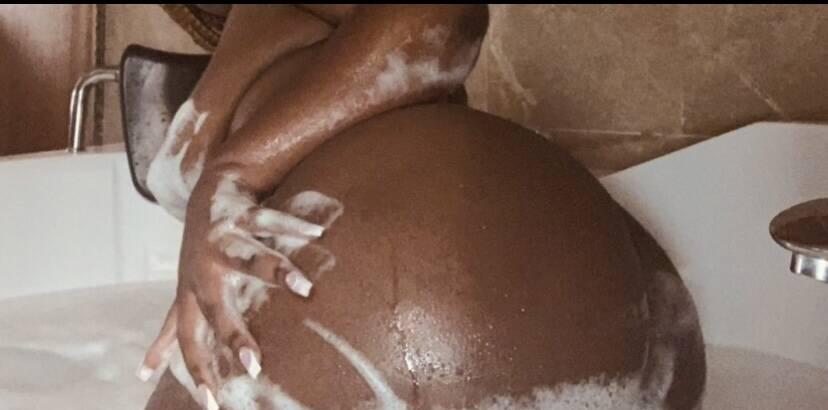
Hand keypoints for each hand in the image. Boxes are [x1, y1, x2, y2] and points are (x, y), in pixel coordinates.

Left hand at [138, 169, 342, 407]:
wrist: (208, 195)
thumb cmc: (200, 256)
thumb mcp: (183, 294)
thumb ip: (171, 330)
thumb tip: (144, 374)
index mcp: (190, 292)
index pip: (188, 338)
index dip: (197, 369)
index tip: (210, 403)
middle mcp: (202, 269)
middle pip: (216, 306)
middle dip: (232, 334)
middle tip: (253, 363)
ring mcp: (220, 240)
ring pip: (247, 257)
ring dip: (276, 271)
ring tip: (303, 287)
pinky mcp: (240, 212)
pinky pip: (269, 221)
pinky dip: (294, 227)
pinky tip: (318, 233)